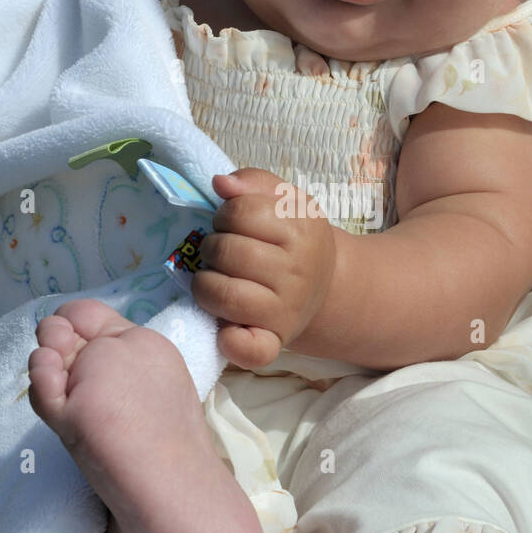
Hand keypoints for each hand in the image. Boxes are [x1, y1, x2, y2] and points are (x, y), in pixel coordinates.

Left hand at [192, 167, 336, 369]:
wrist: (326, 285)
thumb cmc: (294, 238)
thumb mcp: (285, 200)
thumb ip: (253, 182)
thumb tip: (221, 184)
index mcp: (301, 230)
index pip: (239, 212)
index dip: (225, 215)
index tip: (231, 225)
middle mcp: (297, 271)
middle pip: (227, 252)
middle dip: (212, 248)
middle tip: (222, 253)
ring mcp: (286, 310)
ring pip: (223, 295)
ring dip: (205, 285)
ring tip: (214, 280)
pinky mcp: (275, 341)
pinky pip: (249, 350)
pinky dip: (230, 341)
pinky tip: (225, 327)